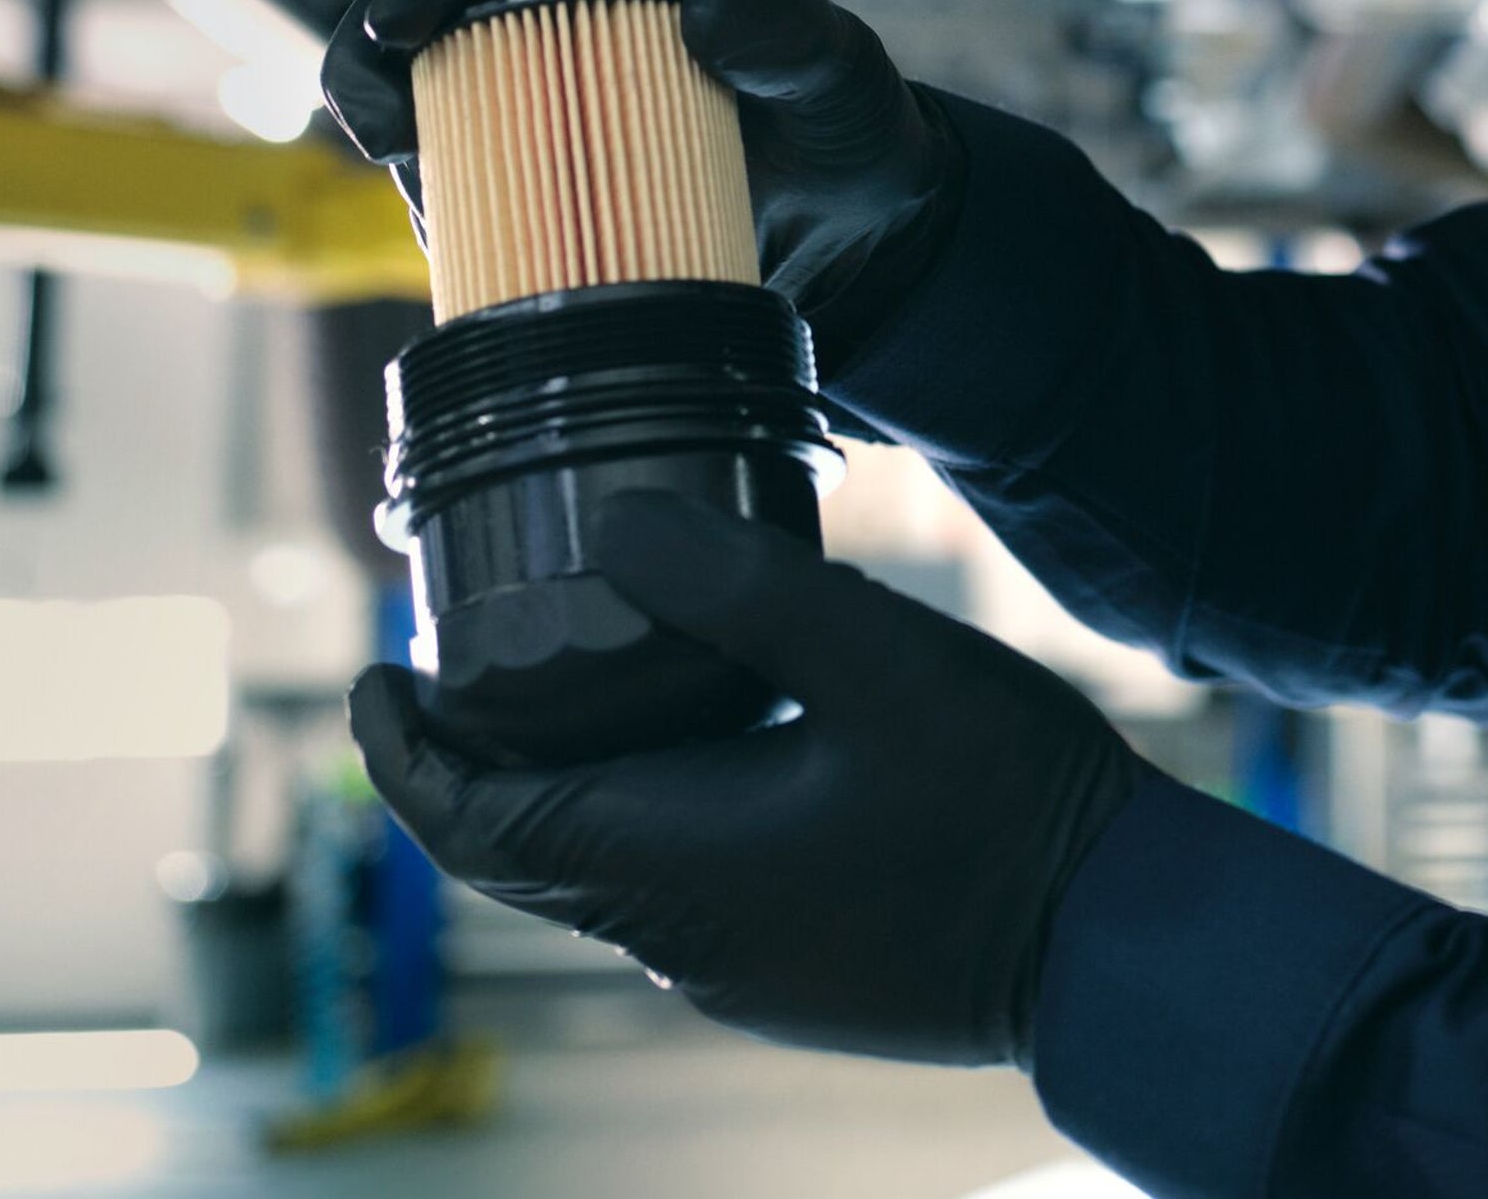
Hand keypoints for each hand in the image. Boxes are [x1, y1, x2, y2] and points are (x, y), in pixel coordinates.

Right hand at [319, 0, 955, 315]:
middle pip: (435, 21)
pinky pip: (463, 190)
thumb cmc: (845, 120)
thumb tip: (705, 12)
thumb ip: (789, 35)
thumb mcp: (837, 70)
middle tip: (377, 124)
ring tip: (436, 205)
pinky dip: (445, 214)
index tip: (397, 20)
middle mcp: (571, 22)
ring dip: (403, 148)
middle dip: (377, 62)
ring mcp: (544, 103)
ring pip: (427, 108)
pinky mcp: (539, 181)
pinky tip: (468, 249)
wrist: (858, 220)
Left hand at [351, 495, 1147, 1064]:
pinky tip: (702, 733)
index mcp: (669, 867)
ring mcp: (735, 967)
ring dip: (561, 778)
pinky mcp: (789, 970)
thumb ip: (740, 589)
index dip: (403, 749)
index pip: (471, 824)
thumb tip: (616, 518)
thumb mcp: (879, 658)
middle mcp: (677, 939)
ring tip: (575, 669)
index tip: (372, 670)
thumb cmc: (1005, 801)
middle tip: (461, 647)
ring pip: (599, 868)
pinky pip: (672, 887)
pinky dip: (640, 808)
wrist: (1115, 946)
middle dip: (472, 750)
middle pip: (521, 846)